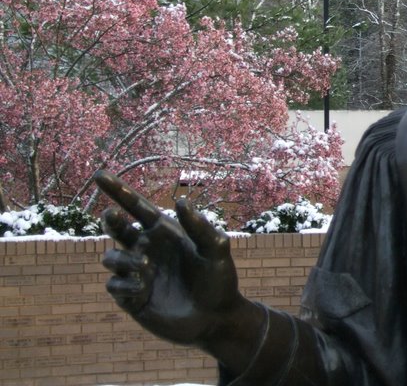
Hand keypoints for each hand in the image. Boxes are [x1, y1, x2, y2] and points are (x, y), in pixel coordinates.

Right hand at [94, 170, 246, 346]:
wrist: (217, 318)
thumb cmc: (220, 280)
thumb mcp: (217, 251)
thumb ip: (200, 227)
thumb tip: (181, 201)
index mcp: (165, 232)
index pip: (137, 206)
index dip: (118, 190)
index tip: (99, 174)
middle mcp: (147, 248)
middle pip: (117, 228)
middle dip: (112, 220)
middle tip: (114, 216)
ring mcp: (137, 273)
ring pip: (111, 257)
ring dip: (123, 259)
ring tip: (147, 267)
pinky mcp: (132, 298)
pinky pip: (115, 286)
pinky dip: (125, 284)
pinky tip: (143, 287)